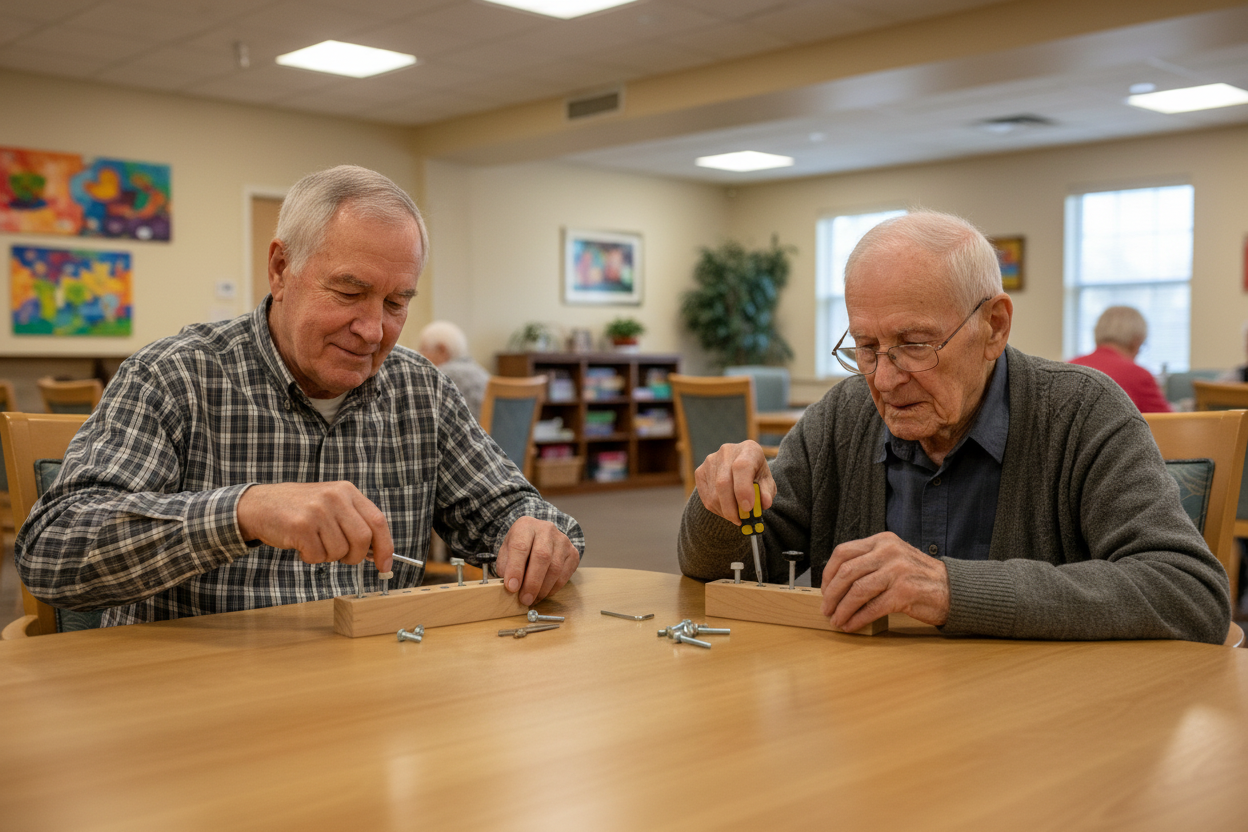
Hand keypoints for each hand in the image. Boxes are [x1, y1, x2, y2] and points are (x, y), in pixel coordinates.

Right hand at [237, 482, 393, 569]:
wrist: (259, 505)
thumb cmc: (299, 509)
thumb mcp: (332, 505)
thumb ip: (354, 522)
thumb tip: (378, 552)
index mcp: (347, 491)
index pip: (378, 521)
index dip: (385, 547)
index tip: (385, 566)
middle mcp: (335, 497)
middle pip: (363, 539)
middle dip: (355, 556)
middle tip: (342, 557)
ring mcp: (318, 510)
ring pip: (340, 551)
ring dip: (328, 557)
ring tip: (315, 543)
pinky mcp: (300, 525)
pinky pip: (318, 556)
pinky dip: (311, 558)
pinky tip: (301, 545)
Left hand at [495, 517, 579, 606]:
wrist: (540, 536)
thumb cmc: (521, 546)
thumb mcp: (507, 551)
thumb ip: (506, 567)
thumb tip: (510, 588)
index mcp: (525, 526)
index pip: (520, 547)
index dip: (515, 569)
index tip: (511, 588)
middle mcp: (546, 530)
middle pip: (542, 556)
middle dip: (532, 582)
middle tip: (524, 599)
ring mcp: (562, 541)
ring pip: (555, 567)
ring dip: (543, 588)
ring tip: (532, 599)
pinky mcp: (573, 553)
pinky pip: (564, 575)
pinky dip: (553, 588)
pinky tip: (543, 593)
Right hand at [694, 440, 774, 524]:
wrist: (741, 468)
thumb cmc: (756, 476)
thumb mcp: (767, 482)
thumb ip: (766, 492)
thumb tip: (764, 504)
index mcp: (749, 450)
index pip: (742, 467)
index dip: (743, 490)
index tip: (748, 508)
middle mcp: (727, 451)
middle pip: (723, 483)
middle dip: (731, 507)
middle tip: (740, 521)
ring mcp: (710, 461)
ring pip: (714, 494)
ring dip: (725, 511)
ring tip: (736, 515)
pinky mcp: (700, 472)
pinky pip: (706, 497)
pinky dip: (717, 509)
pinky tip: (727, 508)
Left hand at [820, 532, 949, 630]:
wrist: (953, 589)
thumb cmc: (919, 577)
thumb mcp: (893, 557)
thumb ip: (868, 562)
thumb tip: (836, 583)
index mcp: (882, 541)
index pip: (843, 552)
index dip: (828, 573)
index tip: (825, 589)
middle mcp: (889, 552)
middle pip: (847, 572)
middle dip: (831, 594)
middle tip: (826, 608)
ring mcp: (898, 571)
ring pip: (857, 591)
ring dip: (842, 609)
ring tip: (837, 620)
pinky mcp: (905, 592)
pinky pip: (872, 607)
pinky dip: (857, 619)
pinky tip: (852, 625)